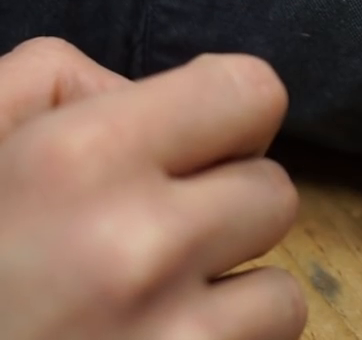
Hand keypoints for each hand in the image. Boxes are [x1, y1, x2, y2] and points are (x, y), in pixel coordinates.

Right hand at [0, 38, 304, 339]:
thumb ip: (47, 85)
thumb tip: (142, 92)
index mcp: (74, 161)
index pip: (252, 92)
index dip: (225, 114)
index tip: (192, 143)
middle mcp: (135, 246)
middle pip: (273, 192)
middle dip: (219, 208)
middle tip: (145, 239)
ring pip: (281, 291)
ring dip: (229, 296)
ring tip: (144, 309)